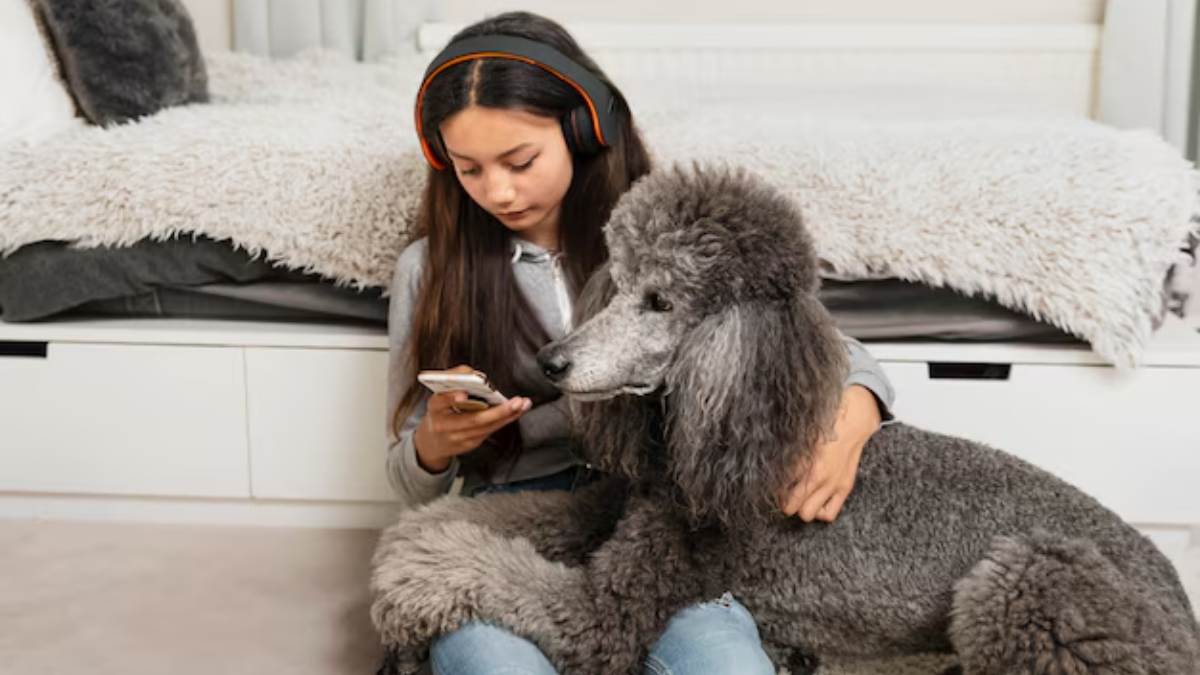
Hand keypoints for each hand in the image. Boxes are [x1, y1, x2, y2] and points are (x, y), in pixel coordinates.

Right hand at [413, 365, 531, 472]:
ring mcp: (457, 438)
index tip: (463, 393)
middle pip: (472, 420)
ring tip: (522, 404)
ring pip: (486, 427)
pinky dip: (504, 420)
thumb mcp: (440, 393)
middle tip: (515, 402)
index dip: (451, 397)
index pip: (441, 401)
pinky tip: (517, 412)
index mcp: (434, 408)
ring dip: (507, 416)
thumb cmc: (440, 411)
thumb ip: (455, 379)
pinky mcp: (469, 444)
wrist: (433, 441)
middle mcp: (444, 425)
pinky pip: (489, 431)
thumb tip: (475, 374)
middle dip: (497, 412)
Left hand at [780, 384, 881, 521]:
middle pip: (790, 507)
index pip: (780, 487)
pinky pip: (829, 514)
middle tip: (782, 494)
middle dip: (784, 502)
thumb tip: (770, 465)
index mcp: (805, 462)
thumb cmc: (823, 426)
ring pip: (808, 514)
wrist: (853, 422)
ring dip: (800, 508)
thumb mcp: (800, 438)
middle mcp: (819, 477)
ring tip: (798, 499)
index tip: (769, 485)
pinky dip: (820, 512)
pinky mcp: (845, 488)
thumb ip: (786, 454)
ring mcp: (833, 485)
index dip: (772, 488)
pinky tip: (815, 502)